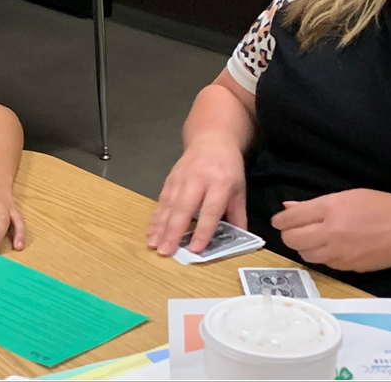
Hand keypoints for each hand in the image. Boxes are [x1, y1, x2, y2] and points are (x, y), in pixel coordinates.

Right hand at [147, 137, 247, 256]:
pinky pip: (161, 200)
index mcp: (220, 182)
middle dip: (173, 231)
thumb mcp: (239, 189)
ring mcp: (181, 178)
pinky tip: (151, 231)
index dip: (202, 230)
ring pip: (169, 204)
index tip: (195, 249)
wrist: (212, 140)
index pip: (210, 210)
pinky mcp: (170, 178)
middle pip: (184, 207)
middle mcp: (198, 179)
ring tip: (154, 244)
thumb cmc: (228, 167)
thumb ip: (238, 215)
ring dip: (159, 226)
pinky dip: (155, 217)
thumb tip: (240, 239)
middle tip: (165, 250)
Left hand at [271, 189, 390, 271]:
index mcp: (332, 209)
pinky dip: (321, 255)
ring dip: (303, 246)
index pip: (291, 218)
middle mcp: (332, 231)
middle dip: (288, 234)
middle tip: (293, 230)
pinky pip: (323, 263)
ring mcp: (339, 252)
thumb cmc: (382, 206)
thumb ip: (315, 204)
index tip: (279, 221)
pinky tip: (330, 247)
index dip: (280, 220)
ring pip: (305, 254)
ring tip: (312, 238)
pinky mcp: (347, 267)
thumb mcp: (349, 196)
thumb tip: (289, 207)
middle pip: (292, 239)